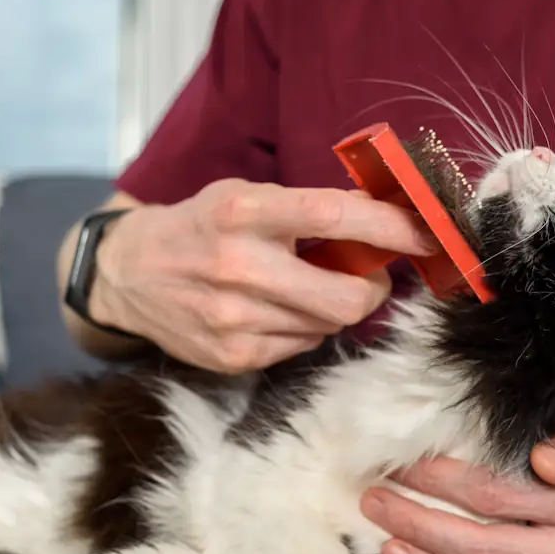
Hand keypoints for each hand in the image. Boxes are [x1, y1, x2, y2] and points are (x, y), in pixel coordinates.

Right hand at [90, 179, 436, 372]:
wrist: (128, 275)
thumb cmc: (200, 227)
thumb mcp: (245, 197)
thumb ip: (308, 209)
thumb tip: (385, 221)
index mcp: (243, 212)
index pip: (335, 216)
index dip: (391, 228)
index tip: (426, 234)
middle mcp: (238, 266)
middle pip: (348, 298)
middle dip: (375, 289)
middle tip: (372, 276)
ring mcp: (234, 319)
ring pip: (330, 325)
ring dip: (335, 307)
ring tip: (306, 287)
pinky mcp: (233, 356)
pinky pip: (303, 346)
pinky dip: (305, 328)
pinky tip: (277, 310)